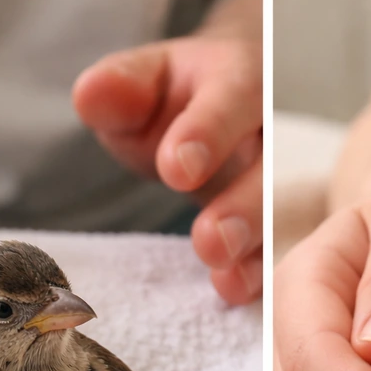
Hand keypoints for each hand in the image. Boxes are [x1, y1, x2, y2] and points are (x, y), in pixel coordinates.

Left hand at [73, 33, 261, 304]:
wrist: (214, 108)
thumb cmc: (174, 98)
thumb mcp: (143, 81)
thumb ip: (122, 86)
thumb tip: (91, 93)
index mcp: (238, 79)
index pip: (232, 99)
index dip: (208, 134)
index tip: (176, 170)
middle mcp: (269, 132)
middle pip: (269, 167)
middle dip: (244, 207)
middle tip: (210, 241)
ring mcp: (278, 180)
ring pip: (279, 214)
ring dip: (253, 250)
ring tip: (225, 278)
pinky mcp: (274, 222)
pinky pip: (273, 250)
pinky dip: (256, 274)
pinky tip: (233, 291)